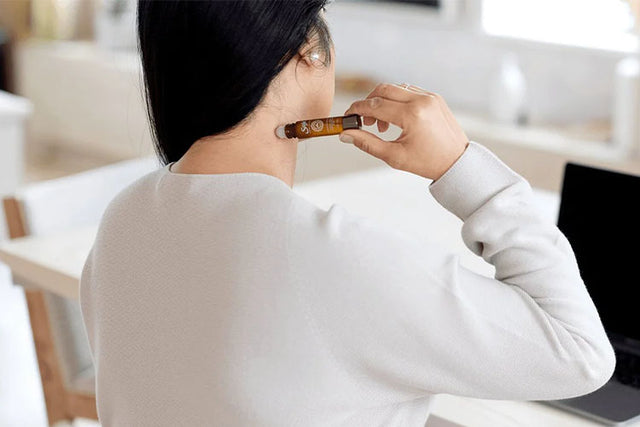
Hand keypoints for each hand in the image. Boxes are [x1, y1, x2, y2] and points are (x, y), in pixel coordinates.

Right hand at [340, 82, 468, 180]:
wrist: (457, 161)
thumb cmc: (427, 162)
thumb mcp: (394, 156)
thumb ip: (367, 143)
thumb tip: (345, 134)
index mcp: (411, 115)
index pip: (374, 105)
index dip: (357, 109)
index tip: (348, 116)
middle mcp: (421, 100)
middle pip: (383, 90)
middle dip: (368, 103)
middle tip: (364, 121)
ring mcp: (430, 96)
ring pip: (396, 88)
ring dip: (383, 101)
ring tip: (383, 125)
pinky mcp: (435, 97)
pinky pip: (409, 91)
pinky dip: (397, 100)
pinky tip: (396, 118)